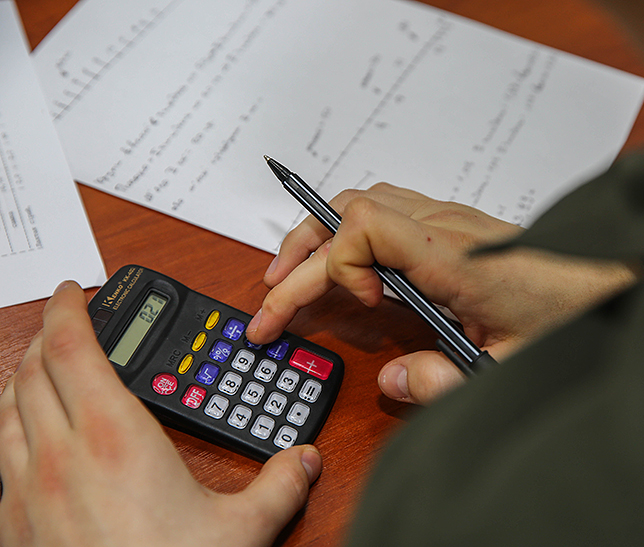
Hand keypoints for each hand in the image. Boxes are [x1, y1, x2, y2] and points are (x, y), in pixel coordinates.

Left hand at [0, 281, 320, 546]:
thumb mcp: (240, 532)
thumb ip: (280, 486)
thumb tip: (306, 460)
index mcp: (112, 438)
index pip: (74, 347)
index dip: (72, 308)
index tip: (77, 290)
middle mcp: (56, 454)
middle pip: (33, 367)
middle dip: (50, 335)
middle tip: (70, 324)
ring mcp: (23, 490)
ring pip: (6, 407)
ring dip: (23, 376)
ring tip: (44, 369)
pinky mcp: (10, 523)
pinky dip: (12, 425)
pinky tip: (33, 440)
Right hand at [247, 183, 640, 404]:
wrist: (608, 280)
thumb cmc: (567, 317)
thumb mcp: (508, 365)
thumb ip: (445, 379)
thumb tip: (391, 379)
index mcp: (452, 255)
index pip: (363, 224)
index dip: (342, 266)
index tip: (362, 305)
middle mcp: (442, 225)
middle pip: (346, 211)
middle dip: (298, 259)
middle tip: (268, 307)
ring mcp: (445, 218)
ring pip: (360, 201)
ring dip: (317, 236)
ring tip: (288, 276)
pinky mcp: (449, 225)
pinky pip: (382, 210)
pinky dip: (347, 232)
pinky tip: (344, 264)